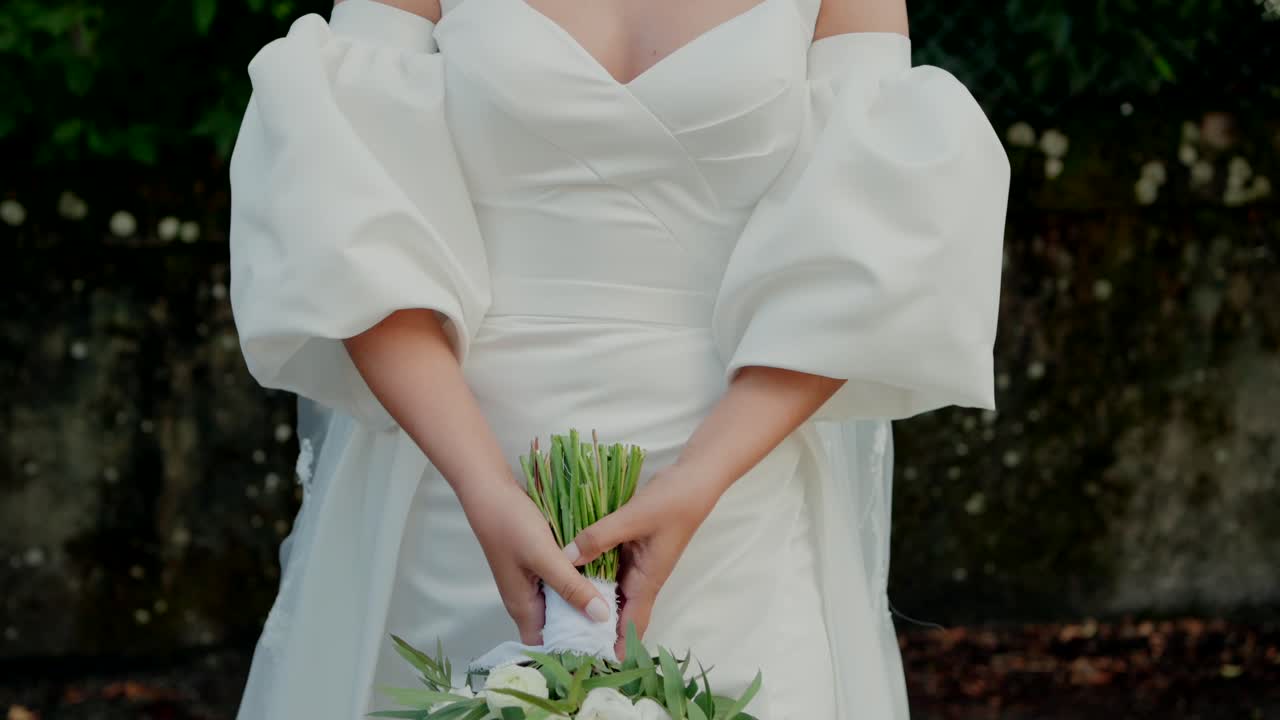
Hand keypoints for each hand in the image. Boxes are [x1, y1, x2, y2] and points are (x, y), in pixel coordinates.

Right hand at [460, 478, 612, 644]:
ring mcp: (531, 581)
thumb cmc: (512, 525)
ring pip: (560, 603)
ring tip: (615, 603)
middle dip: (582, 627)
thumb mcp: (545, 557)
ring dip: (582, 603)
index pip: (546, 644)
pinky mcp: (538, 564)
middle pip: (556, 625)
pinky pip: (560, 582)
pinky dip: (577, 583)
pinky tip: (600, 576)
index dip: (570, 649)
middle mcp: (526, 599)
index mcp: (522, 606)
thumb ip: (571, 587)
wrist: (490, 490)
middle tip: (616, 625)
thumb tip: (600, 617)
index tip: (601, 646)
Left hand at [564, 463, 721, 657]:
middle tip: (564, 643)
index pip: (632, 626)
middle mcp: (641, 578)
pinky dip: (591, 576)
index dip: (615, 647)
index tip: (593, 664)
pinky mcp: (629, 549)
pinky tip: (570, 575)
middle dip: (596, 630)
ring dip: (591, 604)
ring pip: (611, 592)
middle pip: (618, 615)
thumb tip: (565, 557)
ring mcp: (636, 564)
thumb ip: (599, 537)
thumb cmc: (671, 503)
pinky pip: (608, 569)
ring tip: (560, 616)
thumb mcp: (633, 518)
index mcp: (648, 580)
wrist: (693, 480)